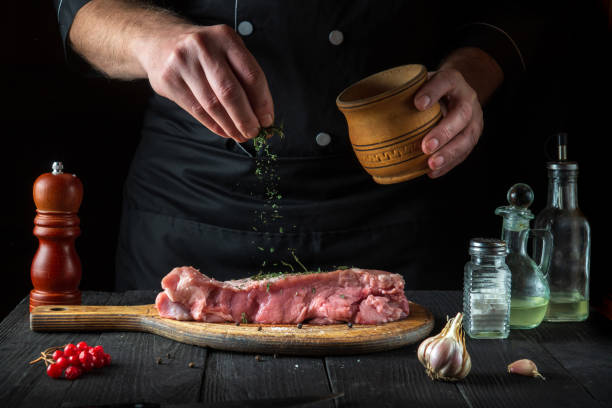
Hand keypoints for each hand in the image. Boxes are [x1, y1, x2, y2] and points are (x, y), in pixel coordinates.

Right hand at [140, 24, 273, 142]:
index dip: (262, 102)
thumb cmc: (202, 51)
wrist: (159, 41)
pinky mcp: (169, 80)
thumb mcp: (226, 50)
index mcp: (225, 37)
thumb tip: (262, 113)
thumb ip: (244, 75)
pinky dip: (214, 125)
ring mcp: (183, 63)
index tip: (267, 119)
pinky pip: (196, 110)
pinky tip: (224, 131)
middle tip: (253, 132)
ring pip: (212, 105)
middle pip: (230, 92)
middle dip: (246, 118)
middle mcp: (203, 47)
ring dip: (230, 126)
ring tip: (240, 135)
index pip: (251, 75)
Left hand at [414, 69, 482, 177]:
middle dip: (444, 132)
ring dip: (448, 153)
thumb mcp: (420, 82)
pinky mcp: (473, 135)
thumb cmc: (431, 89)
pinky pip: (464, 152)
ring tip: (431, 164)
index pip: (445, 81)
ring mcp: (474, 118)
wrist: (457, 91)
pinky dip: (448, 164)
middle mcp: (467, 98)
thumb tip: (370, 109)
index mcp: (452, 80)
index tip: (418, 104)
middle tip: (425, 146)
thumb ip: (404, 92)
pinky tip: (433, 172)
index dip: (433, 92)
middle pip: (461, 115)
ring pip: (467, 137)